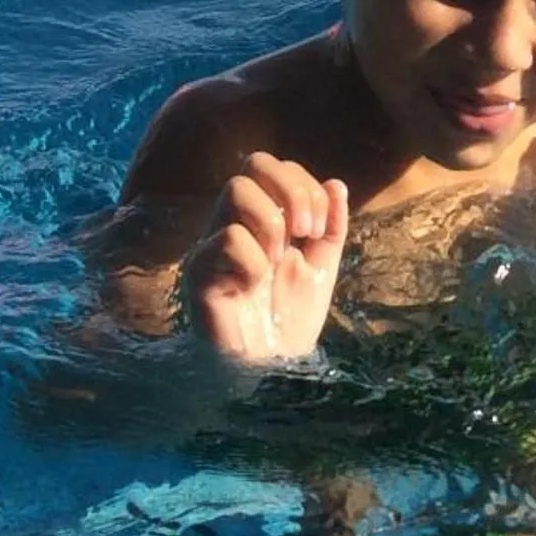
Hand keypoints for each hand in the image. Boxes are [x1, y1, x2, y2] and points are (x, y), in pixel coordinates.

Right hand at [179, 152, 349, 365]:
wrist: (268, 371)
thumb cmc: (288, 321)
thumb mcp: (320, 270)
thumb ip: (330, 228)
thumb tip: (336, 184)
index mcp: (258, 219)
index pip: (274, 167)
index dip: (303, 185)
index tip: (317, 229)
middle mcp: (232, 223)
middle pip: (254, 164)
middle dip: (292, 191)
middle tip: (305, 232)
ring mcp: (212, 244)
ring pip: (237, 189)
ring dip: (272, 220)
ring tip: (279, 259)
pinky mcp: (199, 272)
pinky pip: (228, 238)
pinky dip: (255, 260)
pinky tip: (254, 285)